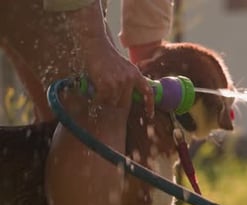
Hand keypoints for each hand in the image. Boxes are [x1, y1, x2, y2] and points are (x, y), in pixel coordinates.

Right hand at [68, 1, 153, 116]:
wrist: (96, 45)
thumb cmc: (108, 57)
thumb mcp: (125, 67)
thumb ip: (130, 79)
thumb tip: (132, 94)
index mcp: (136, 74)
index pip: (147, 92)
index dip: (149, 105)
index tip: (150, 115)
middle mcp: (130, 79)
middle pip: (125, 103)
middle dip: (116, 102)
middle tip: (107, 95)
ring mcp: (119, 82)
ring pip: (113, 102)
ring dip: (105, 99)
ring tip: (100, 88)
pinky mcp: (107, 85)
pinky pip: (103, 99)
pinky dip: (97, 98)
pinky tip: (94, 90)